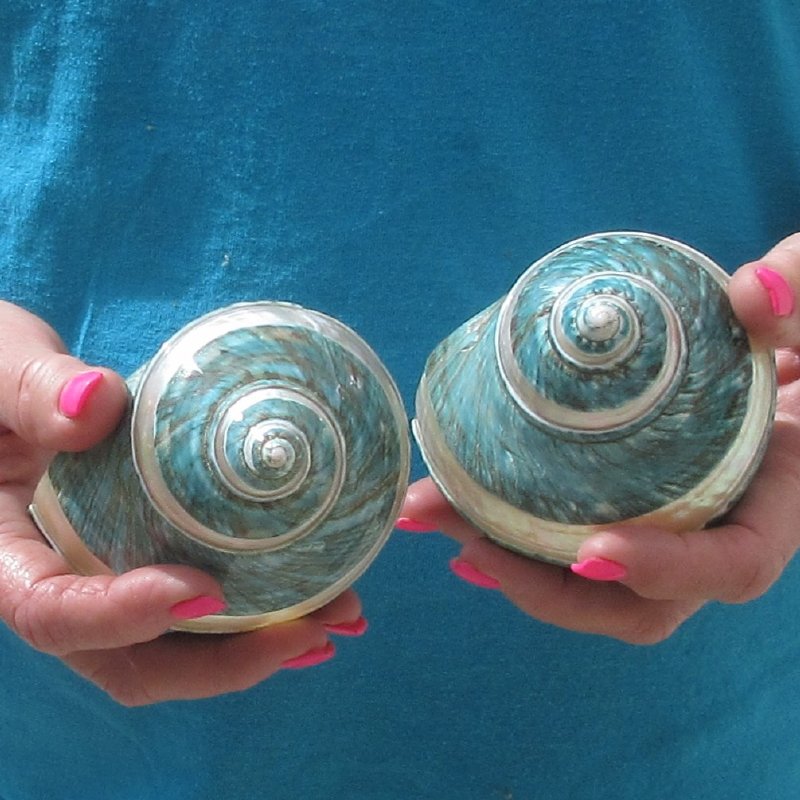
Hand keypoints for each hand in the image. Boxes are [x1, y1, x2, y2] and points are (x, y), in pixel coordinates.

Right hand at [0, 301, 363, 704]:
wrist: (5, 392)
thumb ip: (35, 390)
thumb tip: (96, 404)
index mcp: (5, 557)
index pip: (54, 614)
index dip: (126, 616)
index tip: (205, 588)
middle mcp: (59, 586)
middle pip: (134, 661)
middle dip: (228, 659)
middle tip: (319, 627)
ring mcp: (108, 579)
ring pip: (175, 649)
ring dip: (259, 645)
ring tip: (340, 618)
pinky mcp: (145, 559)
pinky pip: (197, 607)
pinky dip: (256, 613)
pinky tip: (316, 594)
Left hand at [399, 233, 799, 643]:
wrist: (779, 366)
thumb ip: (799, 300)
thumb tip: (752, 289)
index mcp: (770, 506)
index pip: (731, 566)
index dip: (665, 569)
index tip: (595, 549)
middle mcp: (710, 539)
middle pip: (636, 607)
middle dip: (545, 586)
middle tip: (465, 539)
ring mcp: (660, 534)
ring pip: (586, 588)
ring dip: (507, 564)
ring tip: (435, 516)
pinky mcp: (619, 510)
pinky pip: (562, 548)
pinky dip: (510, 538)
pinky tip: (456, 508)